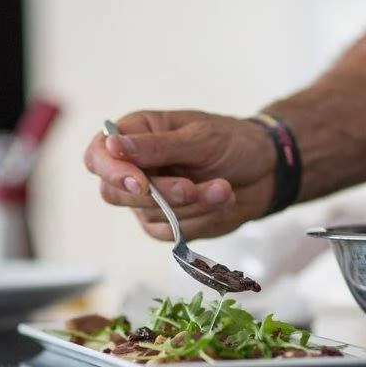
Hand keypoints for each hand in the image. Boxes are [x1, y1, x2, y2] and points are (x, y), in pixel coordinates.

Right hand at [84, 110, 275, 239]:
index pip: (98, 156)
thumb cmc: (233, 142)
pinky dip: (201, 219)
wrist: (267, 170)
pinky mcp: (168, 222)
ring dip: (192, 205)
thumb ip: (156, 146)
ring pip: (149, 215)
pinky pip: (171, 232)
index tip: (139, 183)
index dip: (112, 172)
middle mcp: (136, 167)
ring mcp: (149, 199)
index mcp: (135, 134)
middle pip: (116, 194)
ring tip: (223, 187)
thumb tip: (111, 145)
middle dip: (160, 194)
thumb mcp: (199, 138)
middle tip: (192, 188)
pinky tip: (222, 200)